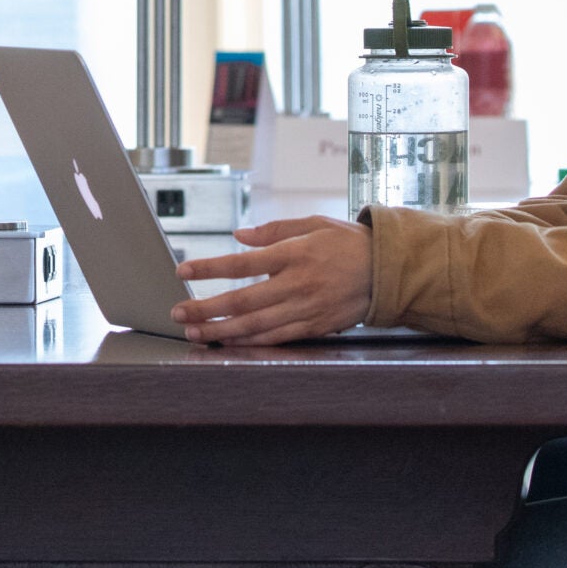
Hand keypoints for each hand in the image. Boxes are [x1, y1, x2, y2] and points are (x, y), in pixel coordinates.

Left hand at [170, 215, 372, 345]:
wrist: (387, 271)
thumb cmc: (348, 243)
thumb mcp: (314, 223)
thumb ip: (275, 230)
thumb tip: (240, 236)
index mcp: (295, 254)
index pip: (242, 263)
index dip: (209, 268)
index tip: (183, 272)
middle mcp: (298, 284)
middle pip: (242, 300)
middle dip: (206, 308)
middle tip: (179, 312)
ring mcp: (306, 309)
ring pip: (255, 325)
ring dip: (221, 331)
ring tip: (195, 332)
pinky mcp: (315, 327)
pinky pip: (276, 338)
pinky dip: (250, 343)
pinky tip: (229, 343)